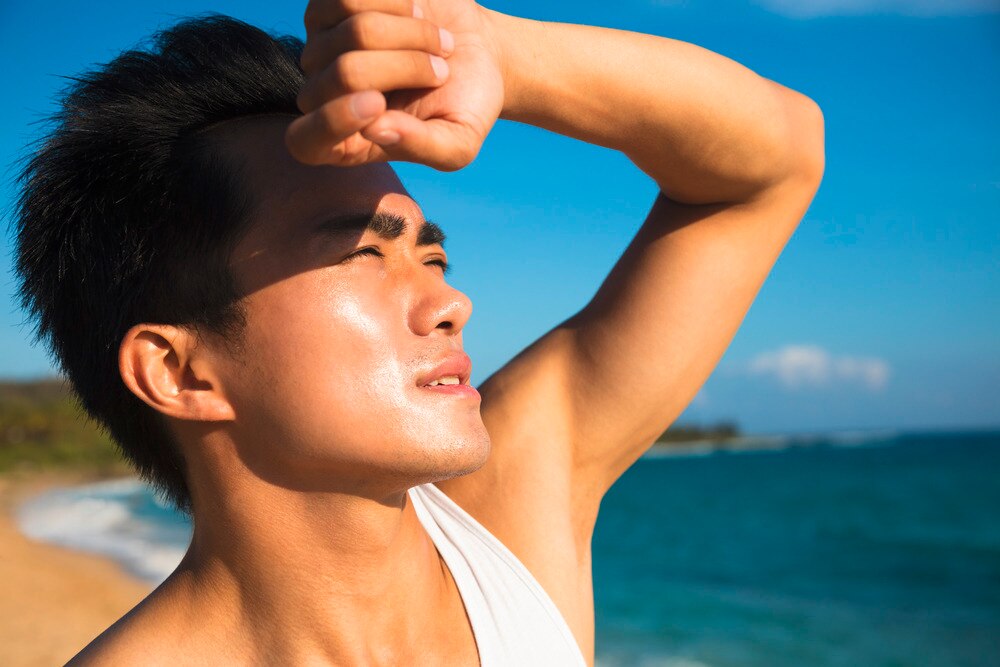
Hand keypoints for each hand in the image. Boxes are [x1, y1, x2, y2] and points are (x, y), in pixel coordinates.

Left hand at [286, 0, 505, 170]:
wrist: (476, 51)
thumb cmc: (465, 104)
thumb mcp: (458, 142)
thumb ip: (421, 147)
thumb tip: (375, 129)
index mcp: (346, 141)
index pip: (305, 142)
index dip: (332, 122)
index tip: (377, 104)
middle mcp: (323, 95)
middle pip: (346, 73)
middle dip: (406, 66)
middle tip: (442, 71)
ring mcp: (321, 46)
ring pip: (354, 28)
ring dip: (409, 32)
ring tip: (434, 42)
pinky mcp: (330, 7)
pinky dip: (397, 2)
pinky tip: (414, 13)